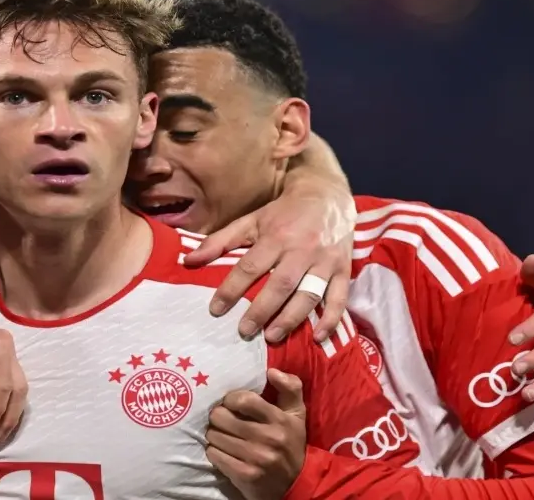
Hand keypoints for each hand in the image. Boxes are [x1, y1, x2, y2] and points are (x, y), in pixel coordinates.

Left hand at [185, 180, 354, 342]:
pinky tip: (317, 337)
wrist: (327, 194)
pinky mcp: (344, 269)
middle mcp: (301, 250)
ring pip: (309, 295)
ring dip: (291, 319)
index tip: (215, 310)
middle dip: (260, 311)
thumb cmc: (283, 213)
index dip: (231, 290)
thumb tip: (189, 261)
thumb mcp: (251, 220)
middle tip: (244, 332)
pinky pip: (339, 298)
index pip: (250, 267)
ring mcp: (325, 261)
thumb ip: (221, 241)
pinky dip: (331, 320)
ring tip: (271, 337)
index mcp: (276, 236)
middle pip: (279, 285)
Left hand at [206, 369, 306, 499]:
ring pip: (215, 436)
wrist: (295, 484)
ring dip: (214, 434)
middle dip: (218, 417)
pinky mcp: (245, 475)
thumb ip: (290, 387)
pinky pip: (214, 455)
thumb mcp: (296, 414)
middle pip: (222, 417)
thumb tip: (272, 371)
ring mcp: (256, 458)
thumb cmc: (290, 442)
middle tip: (222, 420)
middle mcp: (269, 438)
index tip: (230, 403)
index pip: (244, 399)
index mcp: (280, 419)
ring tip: (221, 435)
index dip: (230, 399)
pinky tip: (222, 451)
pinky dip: (214, 452)